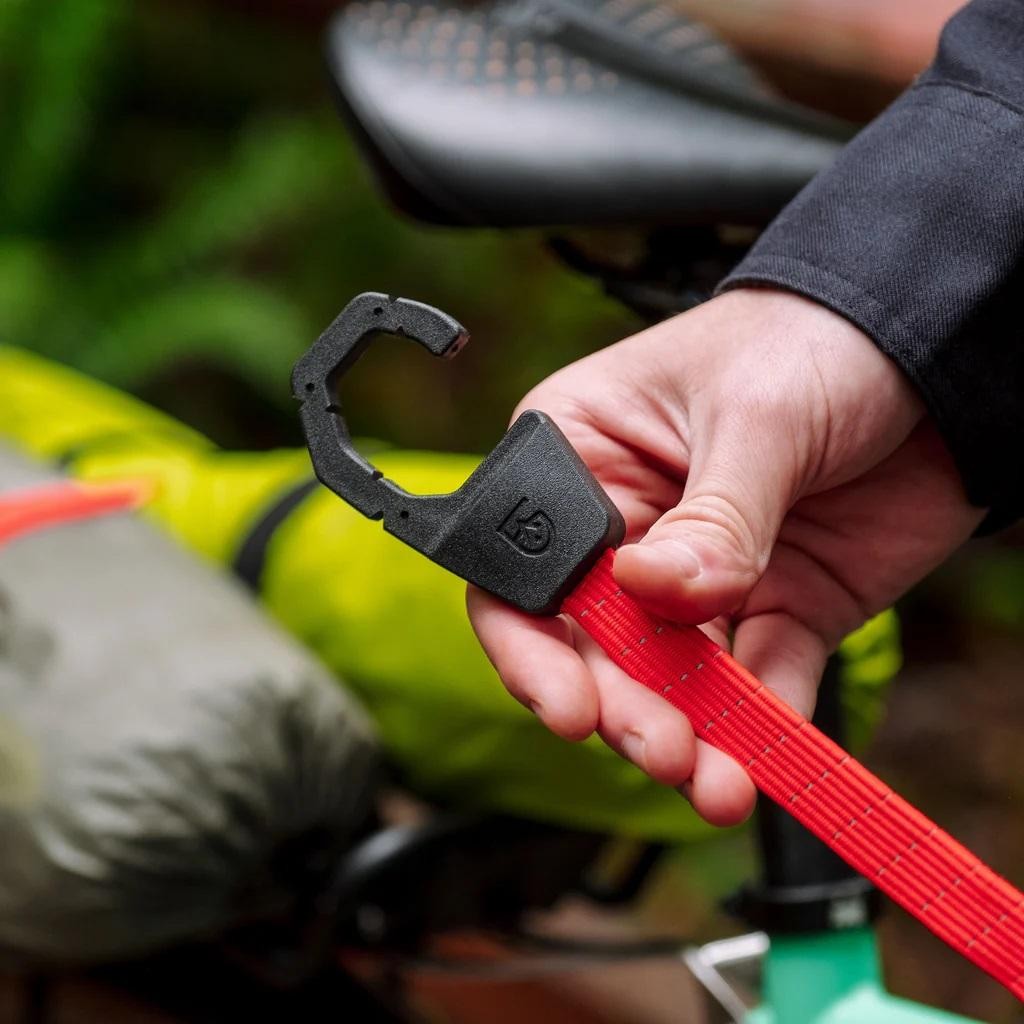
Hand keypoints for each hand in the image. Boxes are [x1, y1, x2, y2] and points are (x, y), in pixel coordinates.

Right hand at [468, 288, 983, 825]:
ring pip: (674, 677)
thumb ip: (711, 518)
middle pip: (592, 640)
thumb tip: (651, 594)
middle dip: (620, 702)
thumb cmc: (814, 338)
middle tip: (658, 746)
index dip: (532, 640)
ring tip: (714, 783)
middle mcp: (630, 528)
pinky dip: (764, 726)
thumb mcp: (756, 415)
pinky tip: (767, 760)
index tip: (569, 700)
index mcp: (584, 457)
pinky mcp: (776, 605)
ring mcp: (703, 575)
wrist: (939, 349)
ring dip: (690, 734)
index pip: (527, 565)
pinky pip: (762, 681)